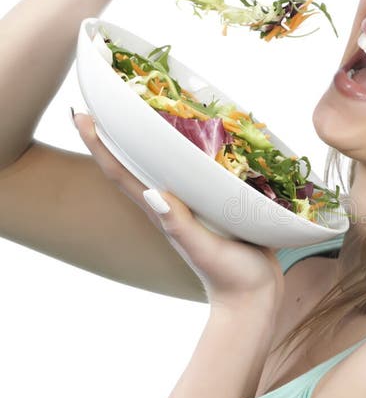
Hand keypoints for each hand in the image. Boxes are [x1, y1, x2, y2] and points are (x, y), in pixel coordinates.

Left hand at [72, 112, 284, 311]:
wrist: (253, 300)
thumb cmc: (228, 277)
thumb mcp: (203, 250)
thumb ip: (180, 225)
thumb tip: (154, 194)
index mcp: (163, 211)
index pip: (122, 174)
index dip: (99, 145)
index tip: (80, 116)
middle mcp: (173, 204)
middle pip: (138, 162)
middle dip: (120, 133)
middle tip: (109, 98)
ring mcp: (195, 206)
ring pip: (169, 165)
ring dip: (155, 139)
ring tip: (152, 108)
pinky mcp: (219, 207)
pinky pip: (202, 173)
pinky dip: (197, 153)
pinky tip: (207, 139)